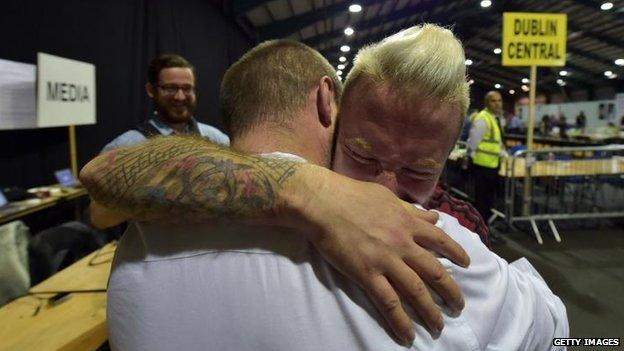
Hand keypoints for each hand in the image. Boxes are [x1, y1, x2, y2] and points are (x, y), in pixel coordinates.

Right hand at [281, 165, 469, 343]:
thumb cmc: (351, 194)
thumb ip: (411, 210)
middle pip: (435, 271)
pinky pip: (388, 302)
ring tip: (439, 325)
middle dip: (451, 291)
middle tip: (459, 305)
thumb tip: (433, 217)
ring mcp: (386, 260)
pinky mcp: (367, 274)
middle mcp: (403, 243)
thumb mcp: (387, 197)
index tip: (466, 264)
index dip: (456, 253)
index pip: (440, 240)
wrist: (323, 202)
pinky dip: (400, 320)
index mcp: (408, 222)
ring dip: (431, 311)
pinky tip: (407, 335)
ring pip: (416, 290)